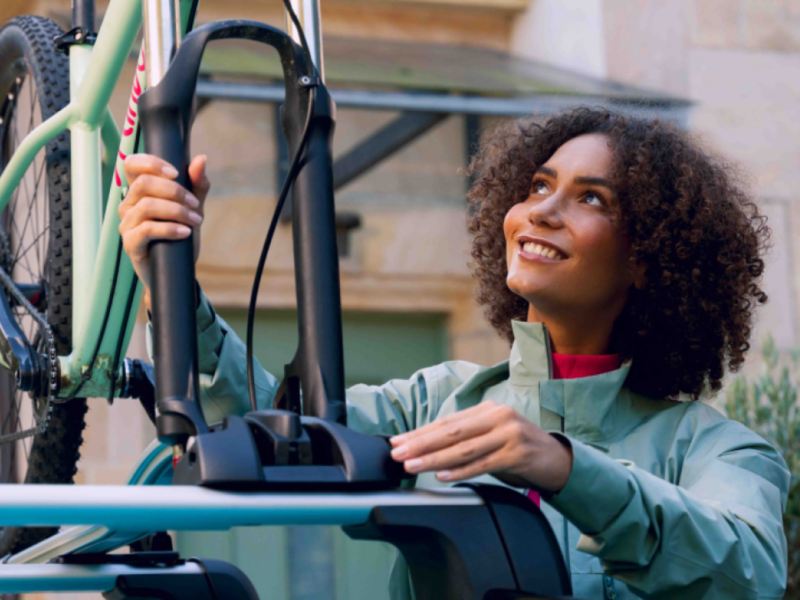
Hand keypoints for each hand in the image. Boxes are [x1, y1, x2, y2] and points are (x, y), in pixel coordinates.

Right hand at [118, 154, 209, 310]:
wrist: (178, 272)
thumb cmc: (181, 236)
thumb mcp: (193, 208)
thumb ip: (197, 185)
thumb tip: (201, 158)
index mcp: (139, 191)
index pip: (132, 164)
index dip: (151, 162)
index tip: (176, 173)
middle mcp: (128, 205)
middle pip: (144, 184)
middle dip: (175, 192)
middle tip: (196, 205)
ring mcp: (126, 224)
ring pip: (147, 205)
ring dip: (177, 211)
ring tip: (195, 220)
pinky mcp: (130, 243)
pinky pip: (147, 229)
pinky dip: (170, 228)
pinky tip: (185, 232)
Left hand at [389, 400, 572, 492]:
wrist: (558, 459)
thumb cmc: (519, 448)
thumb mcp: (493, 435)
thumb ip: (467, 436)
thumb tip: (426, 446)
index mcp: (488, 410)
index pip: (447, 422)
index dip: (420, 433)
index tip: (398, 442)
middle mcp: (498, 417)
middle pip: (451, 432)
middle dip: (420, 444)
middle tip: (397, 454)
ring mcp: (509, 434)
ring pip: (463, 449)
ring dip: (434, 459)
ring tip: (412, 465)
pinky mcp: (517, 454)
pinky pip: (482, 464)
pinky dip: (460, 471)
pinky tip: (442, 476)